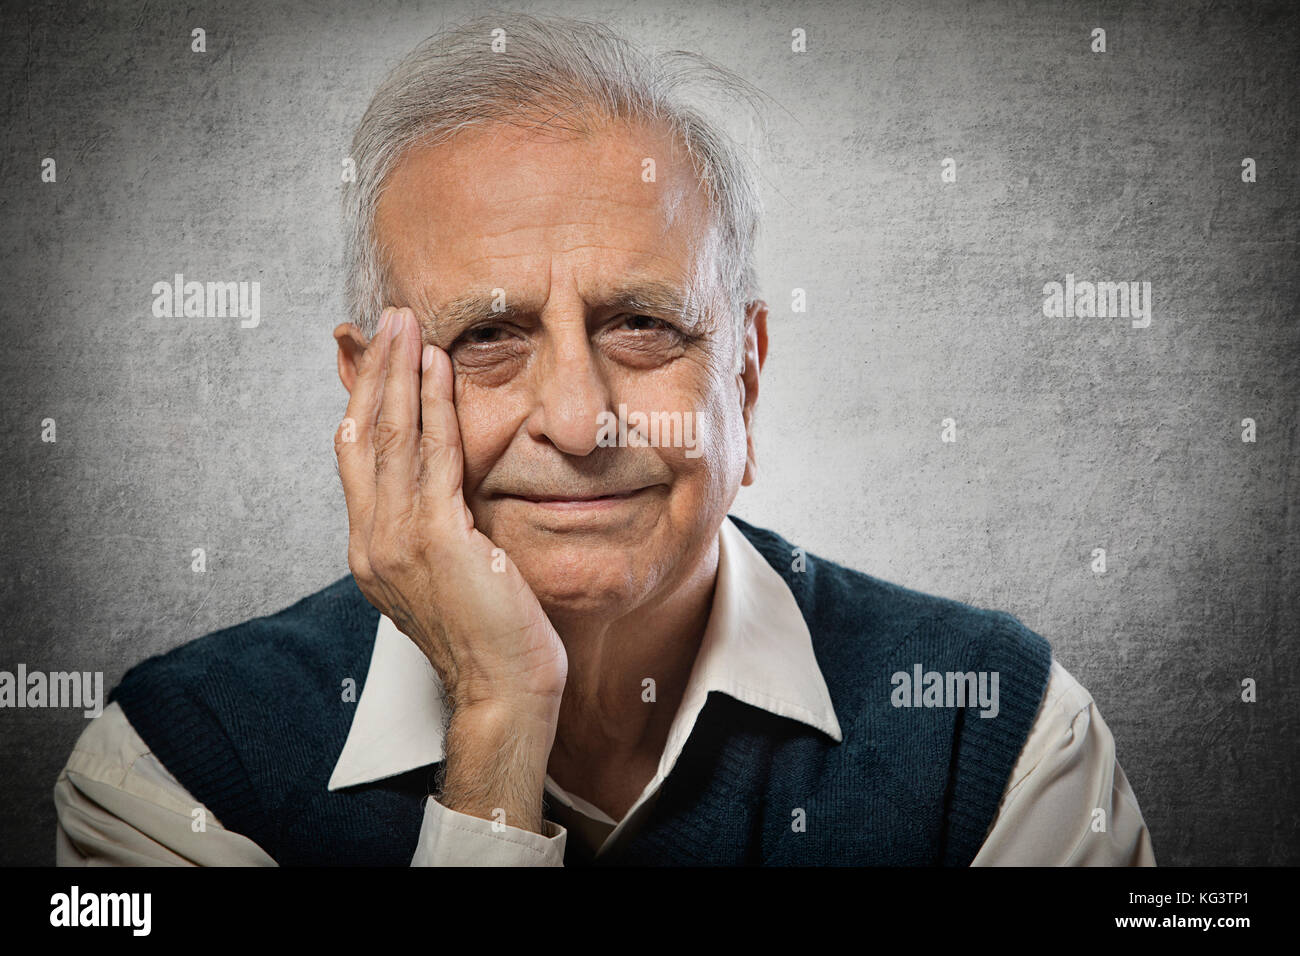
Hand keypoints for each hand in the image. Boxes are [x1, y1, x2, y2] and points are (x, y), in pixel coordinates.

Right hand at [334, 305, 567, 716]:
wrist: (502, 690)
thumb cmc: (490, 635)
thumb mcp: (452, 570)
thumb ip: (436, 524)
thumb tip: (443, 482)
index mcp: (370, 550)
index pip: (356, 458)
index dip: (363, 400)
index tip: (379, 356)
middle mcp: (371, 542)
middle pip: (361, 436)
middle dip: (373, 372)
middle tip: (389, 319)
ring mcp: (396, 541)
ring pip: (391, 437)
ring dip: (399, 373)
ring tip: (407, 324)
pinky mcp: (435, 540)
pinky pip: (433, 456)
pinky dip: (434, 407)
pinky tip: (438, 369)